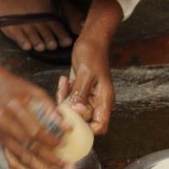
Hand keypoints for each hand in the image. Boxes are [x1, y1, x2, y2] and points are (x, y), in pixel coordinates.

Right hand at [0, 46, 75, 168]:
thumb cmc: (16, 89)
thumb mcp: (34, 91)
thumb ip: (50, 108)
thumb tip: (68, 127)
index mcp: (13, 107)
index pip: (33, 129)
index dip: (50, 139)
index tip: (65, 145)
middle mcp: (4, 124)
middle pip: (28, 148)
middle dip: (51, 162)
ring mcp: (0, 136)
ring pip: (22, 158)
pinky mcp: (0, 143)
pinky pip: (12, 161)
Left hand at [58, 0, 121, 133]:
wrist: (91, 39)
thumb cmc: (92, 53)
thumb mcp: (85, 73)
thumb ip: (80, 94)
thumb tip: (77, 112)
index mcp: (104, 99)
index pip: (100, 126)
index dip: (88, 129)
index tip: (72, 121)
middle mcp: (97, 101)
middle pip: (83, 119)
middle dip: (70, 111)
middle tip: (63, 96)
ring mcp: (89, 96)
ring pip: (74, 109)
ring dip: (66, 99)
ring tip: (64, 84)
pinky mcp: (81, 91)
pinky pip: (71, 99)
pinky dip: (65, 93)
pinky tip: (64, 80)